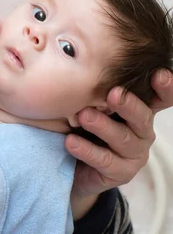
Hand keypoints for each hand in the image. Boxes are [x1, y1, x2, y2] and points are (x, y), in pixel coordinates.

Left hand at [67, 69, 172, 198]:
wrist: (71, 167)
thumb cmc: (83, 127)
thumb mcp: (91, 106)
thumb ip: (96, 91)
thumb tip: (82, 60)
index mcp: (139, 110)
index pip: (161, 98)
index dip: (166, 87)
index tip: (159, 74)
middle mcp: (142, 131)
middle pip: (143, 116)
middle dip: (129, 104)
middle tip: (113, 93)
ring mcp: (134, 154)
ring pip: (123, 138)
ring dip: (102, 126)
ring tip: (83, 116)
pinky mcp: (121, 173)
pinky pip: (105, 160)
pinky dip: (87, 149)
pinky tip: (71, 142)